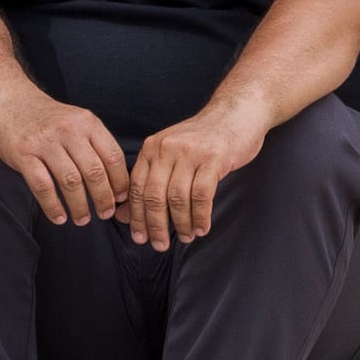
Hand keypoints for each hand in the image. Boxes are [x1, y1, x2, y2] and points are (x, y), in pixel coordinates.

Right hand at [0, 80, 131, 227]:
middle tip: (105, 214)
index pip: (113, 157)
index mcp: (87, 122)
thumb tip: (115, 181)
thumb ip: (94, 144)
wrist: (7, 98)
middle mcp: (68, 130)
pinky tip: (58, 217)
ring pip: (70, 181)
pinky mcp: (23, 153)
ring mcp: (44, 142)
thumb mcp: (76, 120)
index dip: (120, 182)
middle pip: (94, 172)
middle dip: (103, 199)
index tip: (121, 199)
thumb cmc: (45, 117)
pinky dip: (53, 206)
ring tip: (82, 220)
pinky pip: (42, 186)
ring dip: (79, 206)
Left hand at [126, 101, 266, 250]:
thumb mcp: (171, 154)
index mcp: (152, 148)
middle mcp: (167, 148)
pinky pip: (201, 195)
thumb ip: (150, 181)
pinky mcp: (214, 158)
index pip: (136, 187)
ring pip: (177, 198)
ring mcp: (190, 153)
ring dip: (180, 223)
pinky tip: (202, 228)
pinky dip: (200, 216)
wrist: (236, 113)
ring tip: (185, 237)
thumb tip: (124, 215)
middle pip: (153, 195)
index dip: (136, 216)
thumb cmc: (203, 139)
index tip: (139, 237)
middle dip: (154, 225)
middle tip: (158, 245)